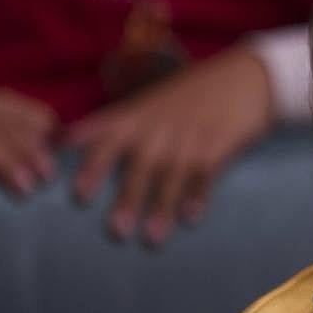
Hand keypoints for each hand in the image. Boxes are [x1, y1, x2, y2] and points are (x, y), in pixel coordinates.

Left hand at [65, 44, 273, 243]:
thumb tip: (66, 140)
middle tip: (116, 231)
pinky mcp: (222, 139)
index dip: (94, 166)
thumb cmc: (191, 94)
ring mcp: (192, 131)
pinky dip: (199, 193)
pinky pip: (207, 169)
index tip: (79, 195)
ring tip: (153, 237)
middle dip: (129, 196)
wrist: (246, 75)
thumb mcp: (149, 101)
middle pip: (141, 162)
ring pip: (173, 171)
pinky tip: (192, 217)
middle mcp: (161, 124)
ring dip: (162, 205)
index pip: (108, 139)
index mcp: (139, 115)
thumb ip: (114, 122)